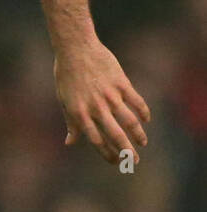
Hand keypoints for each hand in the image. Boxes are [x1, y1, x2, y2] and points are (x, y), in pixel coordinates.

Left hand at [54, 41, 150, 165]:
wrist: (76, 49)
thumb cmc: (67, 75)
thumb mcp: (64, 100)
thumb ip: (71, 122)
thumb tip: (70, 143)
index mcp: (81, 113)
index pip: (97, 141)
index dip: (107, 154)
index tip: (115, 162)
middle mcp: (96, 107)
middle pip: (116, 135)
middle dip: (126, 151)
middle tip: (134, 162)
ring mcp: (110, 96)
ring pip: (130, 121)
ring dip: (138, 135)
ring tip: (143, 143)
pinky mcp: (121, 84)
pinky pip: (136, 101)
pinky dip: (143, 112)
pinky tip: (146, 119)